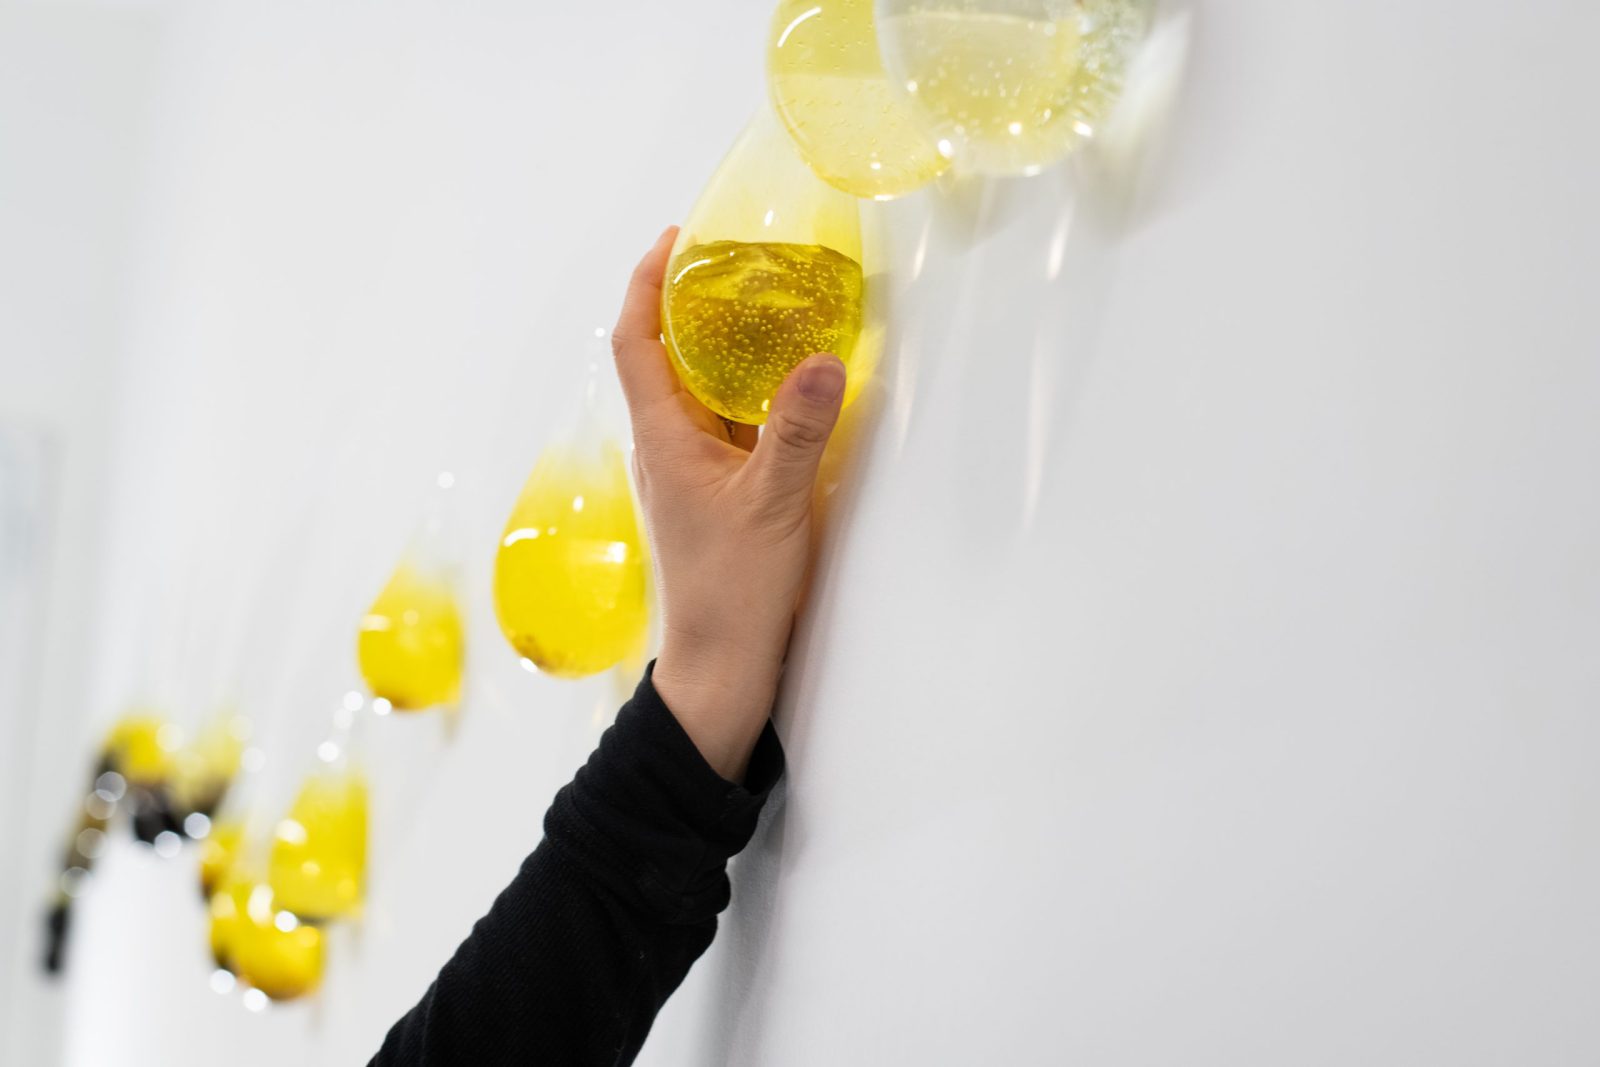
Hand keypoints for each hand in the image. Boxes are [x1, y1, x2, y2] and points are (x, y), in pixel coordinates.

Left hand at [612, 226, 845, 781]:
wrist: (722, 664)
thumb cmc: (732, 591)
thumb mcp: (772, 503)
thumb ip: (796, 430)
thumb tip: (822, 359)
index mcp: (663, 438)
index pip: (635, 342)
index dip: (647, 284)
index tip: (675, 239)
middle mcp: (666, 447)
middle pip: (662, 356)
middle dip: (688, 303)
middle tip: (733, 263)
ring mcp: (687, 472)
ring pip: (695, 390)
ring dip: (718, 346)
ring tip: (764, 308)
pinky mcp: (713, 494)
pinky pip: (722, 423)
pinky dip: (744, 392)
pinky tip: (783, 388)